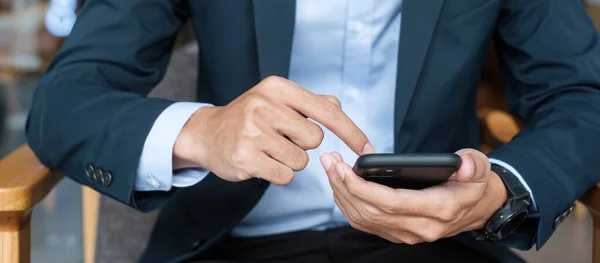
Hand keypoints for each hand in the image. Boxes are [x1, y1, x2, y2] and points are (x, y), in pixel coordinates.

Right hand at [174, 76, 371, 184]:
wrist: (207, 133)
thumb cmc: (248, 117)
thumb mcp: (276, 99)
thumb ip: (309, 102)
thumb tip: (338, 106)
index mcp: (277, 88)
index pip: (326, 110)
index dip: (351, 131)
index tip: (367, 147)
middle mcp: (264, 105)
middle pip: (315, 139)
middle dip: (303, 145)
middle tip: (281, 138)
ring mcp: (253, 132)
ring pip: (301, 160)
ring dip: (290, 161)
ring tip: (268, 149)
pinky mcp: (245, 157)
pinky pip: (285, 176)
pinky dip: (278, 174)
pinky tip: (261, 161)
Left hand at [320, 148, 506, 243]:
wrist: (477, 207)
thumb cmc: (472, 183)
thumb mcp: (479, 167)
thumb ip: (473, 164)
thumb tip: (463, 165)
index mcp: (438, 210)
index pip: (391, 203)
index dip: (362, 187)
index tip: (342, 168)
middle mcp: (420, 228)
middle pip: (370, 211)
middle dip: (344, 186)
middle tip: (330, 160)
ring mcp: (407, 234)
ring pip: (364, 219)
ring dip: (341, 194)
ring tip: (330, 167)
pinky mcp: (397, 233)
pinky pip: (365, 223)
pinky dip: (348, 204)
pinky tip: (339, 184)